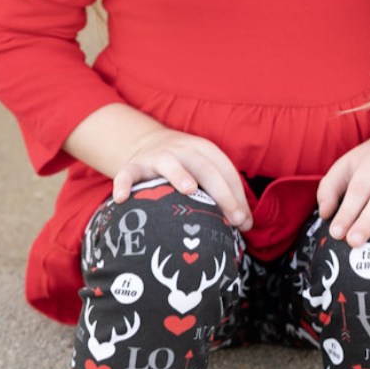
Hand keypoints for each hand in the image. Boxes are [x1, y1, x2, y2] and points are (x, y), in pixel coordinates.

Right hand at [113, 127, 252, 229]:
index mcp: (204, 151)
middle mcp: (183, 150)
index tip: (243, 221)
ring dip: (180, 174)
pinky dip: (123, 183)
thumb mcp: (206, 172)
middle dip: (222, 193)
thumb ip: (225, 195)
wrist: (147, 143)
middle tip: (233, 218)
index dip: (237, 195)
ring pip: (169, 162)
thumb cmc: (185, 167)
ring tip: (189, 190)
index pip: (225, 171)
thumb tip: (247, 225)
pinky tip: (121, 198)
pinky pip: (127, 173)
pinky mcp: (134, 165)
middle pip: (205, 168)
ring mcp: (157, 156)